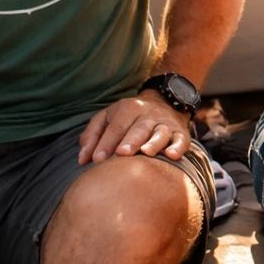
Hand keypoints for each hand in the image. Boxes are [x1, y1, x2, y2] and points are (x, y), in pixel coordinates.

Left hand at [78, 90, 192, 163]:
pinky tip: (171, 155)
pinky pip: (181, 140)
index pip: (116, 126)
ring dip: (154, 143)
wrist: (164, 103)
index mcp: (130, 108)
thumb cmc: (128, 117)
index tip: (97, 160)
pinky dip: (178, 147)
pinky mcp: (180, 133)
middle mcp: (149, 114)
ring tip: (146, 153)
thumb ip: (92, 135)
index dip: (106, 143)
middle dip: (131, 140)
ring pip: (160, 133)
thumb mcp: (108, 117)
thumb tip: (83, 159)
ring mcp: (165, 124)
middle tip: (122, 154)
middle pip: (139, 128)